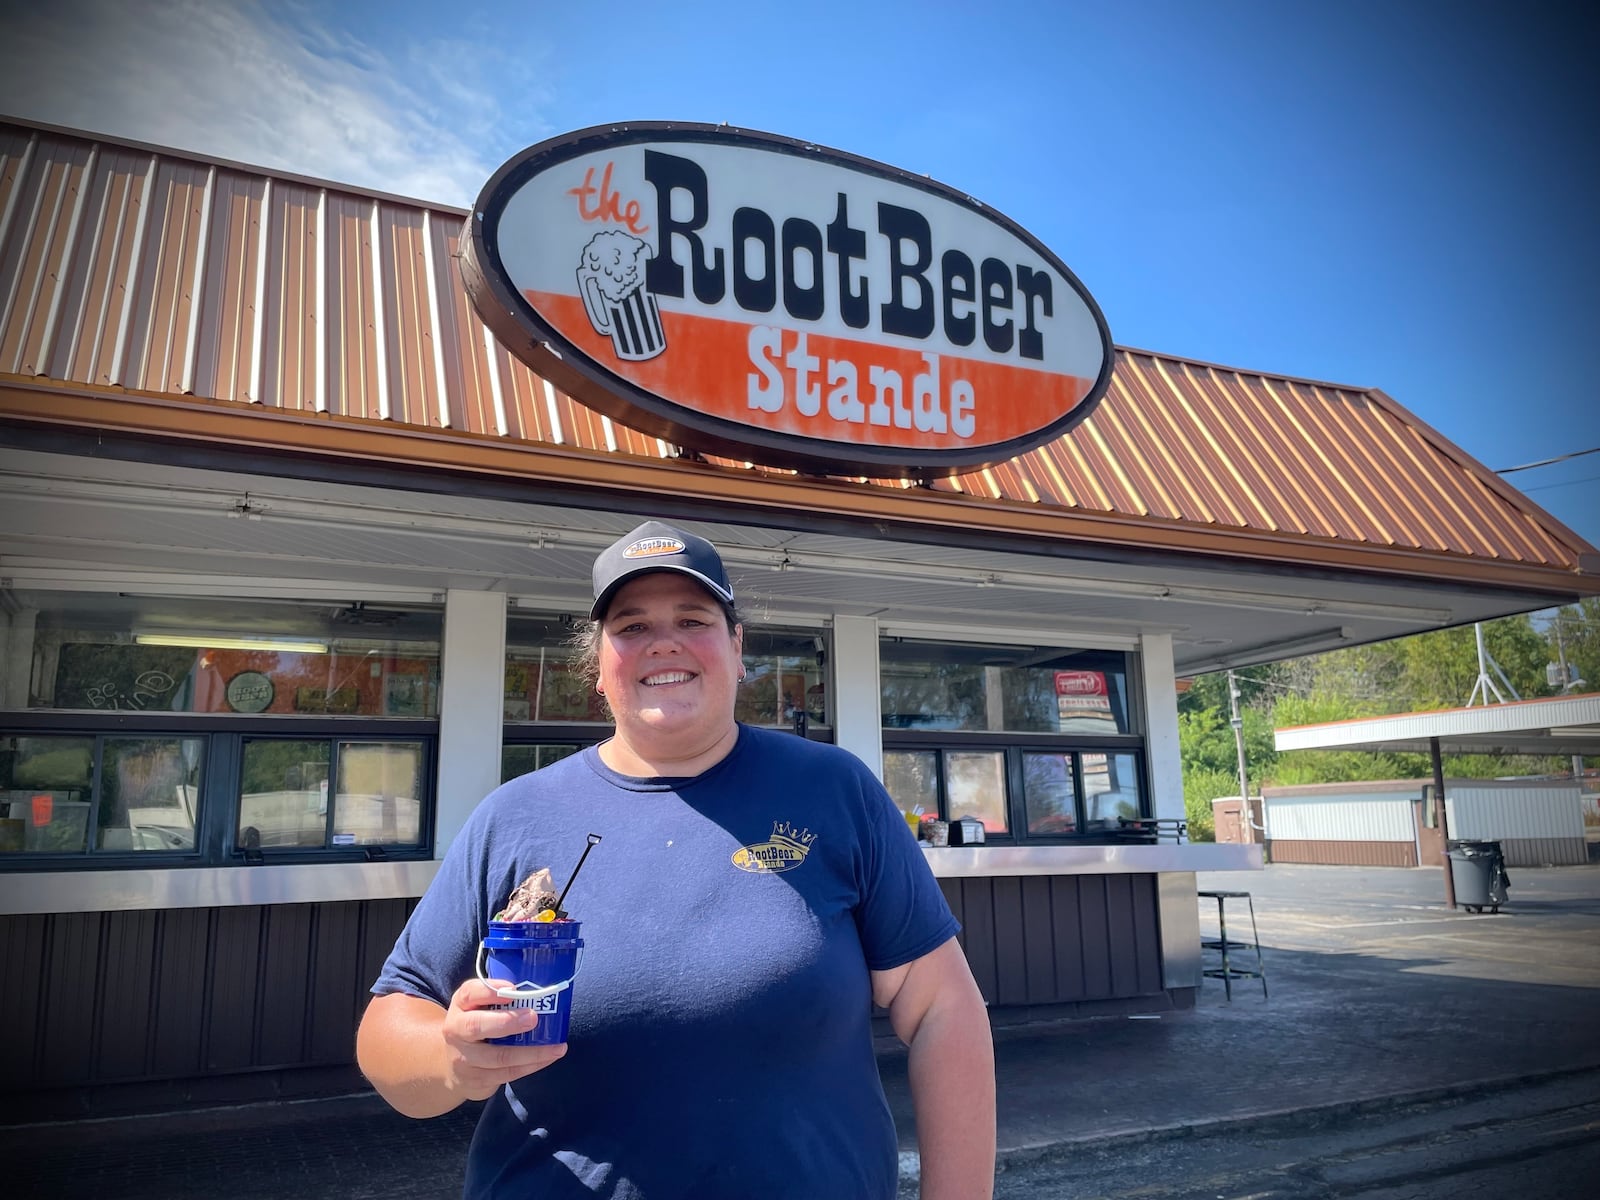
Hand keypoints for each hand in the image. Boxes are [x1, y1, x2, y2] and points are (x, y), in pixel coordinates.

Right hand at [439, 978, 568, 1101]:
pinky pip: (507, 1074)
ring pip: (498, 1056)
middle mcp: (457, 1031)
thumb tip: (539, 989)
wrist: (450, 1064)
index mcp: (460, 1005)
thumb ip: (500, 997)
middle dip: (507, 1022)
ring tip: (556, 1046)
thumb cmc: (476, 1023)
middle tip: (533, 1017)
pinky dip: (532, 1065)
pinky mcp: (477, 1080)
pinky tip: (548, 1058)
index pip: (470, 993)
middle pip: (476, 1026)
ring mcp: (464, 1059)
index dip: (490, 991)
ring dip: (531, 1052)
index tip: (514, 989)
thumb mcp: (479, 1005)